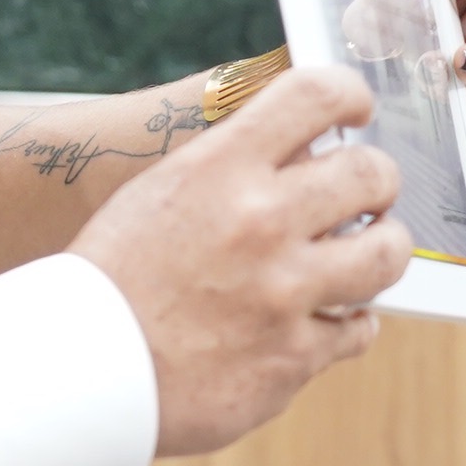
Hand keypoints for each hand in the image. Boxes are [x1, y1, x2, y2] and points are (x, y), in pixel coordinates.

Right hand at [70, 66, 410, 458]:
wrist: (77, 372)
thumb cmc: (110, 280)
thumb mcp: (160, 194)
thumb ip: (229, 170)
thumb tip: (296, 151)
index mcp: (219, 168)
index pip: (316, 94)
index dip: (350, 93)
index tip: (356, 108)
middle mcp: (261, 222)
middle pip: (371, 173)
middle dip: (377, 180)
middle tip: (366, 193)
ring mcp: (285, 293)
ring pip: (387, 254)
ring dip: (381, 249)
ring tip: (362, 256)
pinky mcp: (294, 357)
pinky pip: (359, 330)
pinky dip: (347, 324)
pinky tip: (325, 319)